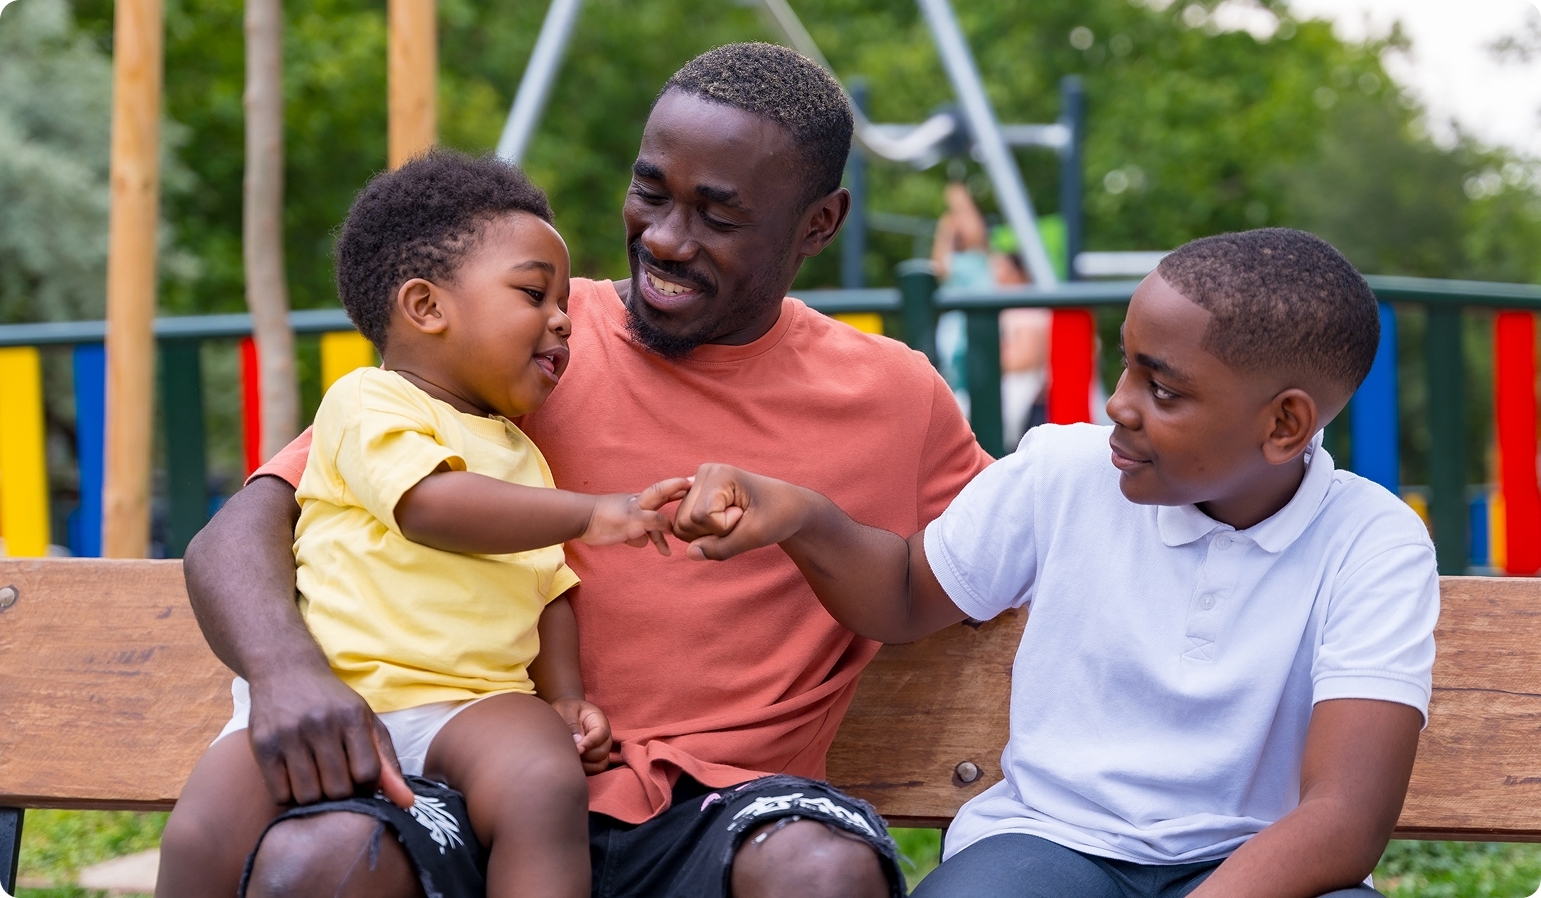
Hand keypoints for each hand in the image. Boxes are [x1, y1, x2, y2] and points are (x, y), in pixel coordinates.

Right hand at [246, 668, 414, 808]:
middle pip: (338, 790)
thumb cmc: (333, 704)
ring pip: (308, 796)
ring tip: (317, 783)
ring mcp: (289, 734)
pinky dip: (290, 797)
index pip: (367, 773)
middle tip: (337, 785)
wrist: (286, 670)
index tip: (362, 784)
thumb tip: (407, 803)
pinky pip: (280, 794)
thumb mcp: (366, 722)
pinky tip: (295, 781)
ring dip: (315, 799)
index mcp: (352, 717)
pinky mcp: (262, 746)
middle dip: (342, 796)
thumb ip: (387, 763)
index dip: (368, 788)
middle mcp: (321, 724)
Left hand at [551, 697, 612, 774]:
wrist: (567, 713)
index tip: (578, 749)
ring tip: (570, 757)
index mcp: (599, 721)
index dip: (590, 743)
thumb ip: (572, 723)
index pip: (601, 734)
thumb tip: (578, 742)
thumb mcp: (567, 710)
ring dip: (585, 764)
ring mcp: (602, 749)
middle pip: (602, 751)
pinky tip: (573, 764)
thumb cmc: (567, 710)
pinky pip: (596, 770)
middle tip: (568, 753)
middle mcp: (604, 737)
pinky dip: (586, 770)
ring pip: (601, 763)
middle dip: (585, 755)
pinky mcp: (596, 759)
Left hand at [580, 477, 692, 553]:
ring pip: (650, 526)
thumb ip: (654, 521)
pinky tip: (643, 547)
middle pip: (661, 506)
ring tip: (667, 551)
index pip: (665, 490)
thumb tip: (669, 528)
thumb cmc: (609, 517)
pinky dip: (642, 540)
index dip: (678, 486)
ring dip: (659, 537)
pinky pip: (638, 535)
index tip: (693, 482)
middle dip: (675, 504)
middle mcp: (639, 507)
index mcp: (643, 501)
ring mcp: (630, 518)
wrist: (582, 521)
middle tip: (691, 501)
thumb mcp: (636, 519)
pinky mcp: (622, 529)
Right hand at [672, 463, 814, 560]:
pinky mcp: (695, 497)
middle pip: (684, 522)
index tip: (746, 515)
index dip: (724, 527)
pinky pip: (684, 527)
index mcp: (718, 473)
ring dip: (709, 534)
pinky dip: (704, 534)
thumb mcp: (755, 536)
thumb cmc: (777, 516)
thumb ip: (721, 548)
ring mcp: (697, 484)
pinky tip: (724, 522)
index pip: (700, 517)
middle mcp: (703, 473)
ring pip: (681, 527)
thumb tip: (690, 554)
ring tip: (735, 520)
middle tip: (741, 519)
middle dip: (713, 532)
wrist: (789, 507)